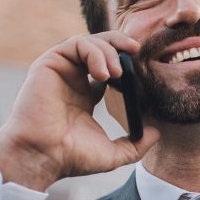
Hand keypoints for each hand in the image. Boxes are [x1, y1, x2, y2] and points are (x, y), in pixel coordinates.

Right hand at [0, 32, 159, 190]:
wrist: (43, 156)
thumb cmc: (70, 157)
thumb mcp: (112, 154)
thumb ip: (136, 144)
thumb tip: (156, 133)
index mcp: (84, 95)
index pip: (108, 68)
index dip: (126, 65)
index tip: (143, 72)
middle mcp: (72, 80)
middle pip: (99, 48)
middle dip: (120, 45)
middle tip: (137, 51)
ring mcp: (60, 71)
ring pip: (89, 42)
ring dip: (109, 51)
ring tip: (119, 72)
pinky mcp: (49, 64)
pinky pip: (76, 44)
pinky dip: (94, 52)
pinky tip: (104, 73)